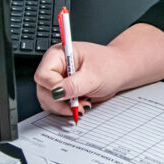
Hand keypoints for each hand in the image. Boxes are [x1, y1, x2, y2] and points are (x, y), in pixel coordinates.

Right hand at [33, 23, 163, 117]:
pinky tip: (80, 104)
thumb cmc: (110, 66)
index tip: (67, 96)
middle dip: (59, 101)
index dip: (53, 88)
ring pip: (47, 99)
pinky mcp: (62, 90)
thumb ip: (74, 85)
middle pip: (42, 89)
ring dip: (64, 107)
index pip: (44, 74)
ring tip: (82, 103)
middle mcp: (55, 66)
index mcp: (59, 54)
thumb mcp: (93, 76)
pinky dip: (66, 109)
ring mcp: (57, 79)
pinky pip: (55, 104)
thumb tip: (57, 92)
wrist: (120, 71)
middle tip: (77, 105)